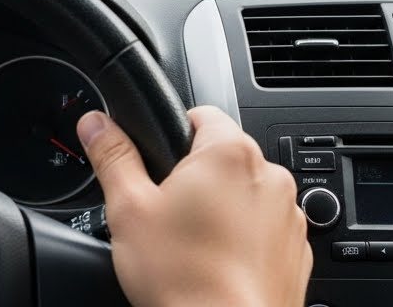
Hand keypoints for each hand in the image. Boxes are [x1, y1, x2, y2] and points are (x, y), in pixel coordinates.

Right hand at [78, 106, 310, 306]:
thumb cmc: (184, 279)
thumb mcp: (129, 209)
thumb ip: (112, 156)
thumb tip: (96, 123)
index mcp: (229, 153)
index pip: (201, 113)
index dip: (171, 134)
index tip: (157, 163)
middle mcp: (269, 177)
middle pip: (223, 157)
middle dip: (194, 177)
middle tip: (165, 213)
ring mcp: (288, 216)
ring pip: (246, 194)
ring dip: (222, 208)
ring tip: (190, 244)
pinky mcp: (296, 251)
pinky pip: (265, 229)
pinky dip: (244, 239)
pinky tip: (216, 263)